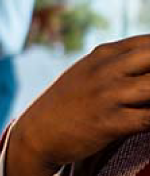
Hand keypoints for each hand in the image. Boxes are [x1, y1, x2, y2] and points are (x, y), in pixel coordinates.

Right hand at [6, 35, 149, 175]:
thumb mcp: (88, 72)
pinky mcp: (110, 122)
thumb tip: (149, 60)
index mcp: (104, 54)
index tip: (149, 74)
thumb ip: (119, 62)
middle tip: (149, 92)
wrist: (37, 133)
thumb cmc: (69, 103)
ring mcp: (108, 95)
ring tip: (147, 103)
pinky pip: (149, 119)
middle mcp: (107, 70)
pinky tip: (148, 122)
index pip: (149, 42)